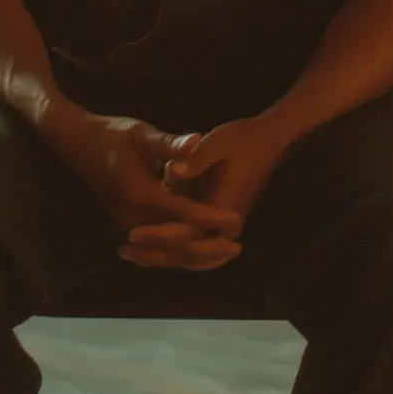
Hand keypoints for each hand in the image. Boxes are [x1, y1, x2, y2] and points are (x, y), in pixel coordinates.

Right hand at [43, 104, 243, 267]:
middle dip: (206, 246)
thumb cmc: (110, 133)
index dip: (210, 217)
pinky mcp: (126, 220)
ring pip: (165, 246)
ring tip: (224, 250)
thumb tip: (197, 141)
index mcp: (138, 192)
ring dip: (194, 250)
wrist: (76, 142)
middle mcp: (131, 214)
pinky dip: (178, 245)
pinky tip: (200, 244)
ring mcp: (126, 220)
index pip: (181, 211)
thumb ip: (170, 144)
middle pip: (174, 241)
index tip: (235, 219)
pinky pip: (156, 241)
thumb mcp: (141, 133)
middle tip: (237, 247)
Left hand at [124, 115, 290, 271]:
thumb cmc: (243, 139)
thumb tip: (173, 171)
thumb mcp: (218, 142)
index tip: (132, 233)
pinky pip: (194, 244)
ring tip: (129, 251)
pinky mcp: (218, 222)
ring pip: (190, 254)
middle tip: (123, 250)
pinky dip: (173, 247)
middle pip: (187, 252)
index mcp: (224, 207)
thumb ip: (196, 158)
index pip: (187, 232)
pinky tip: (148, 241)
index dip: (159, 234)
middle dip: (155, 254)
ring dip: (161, 254)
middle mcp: (225, 225)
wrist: (269, 141)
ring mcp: (223, 226)